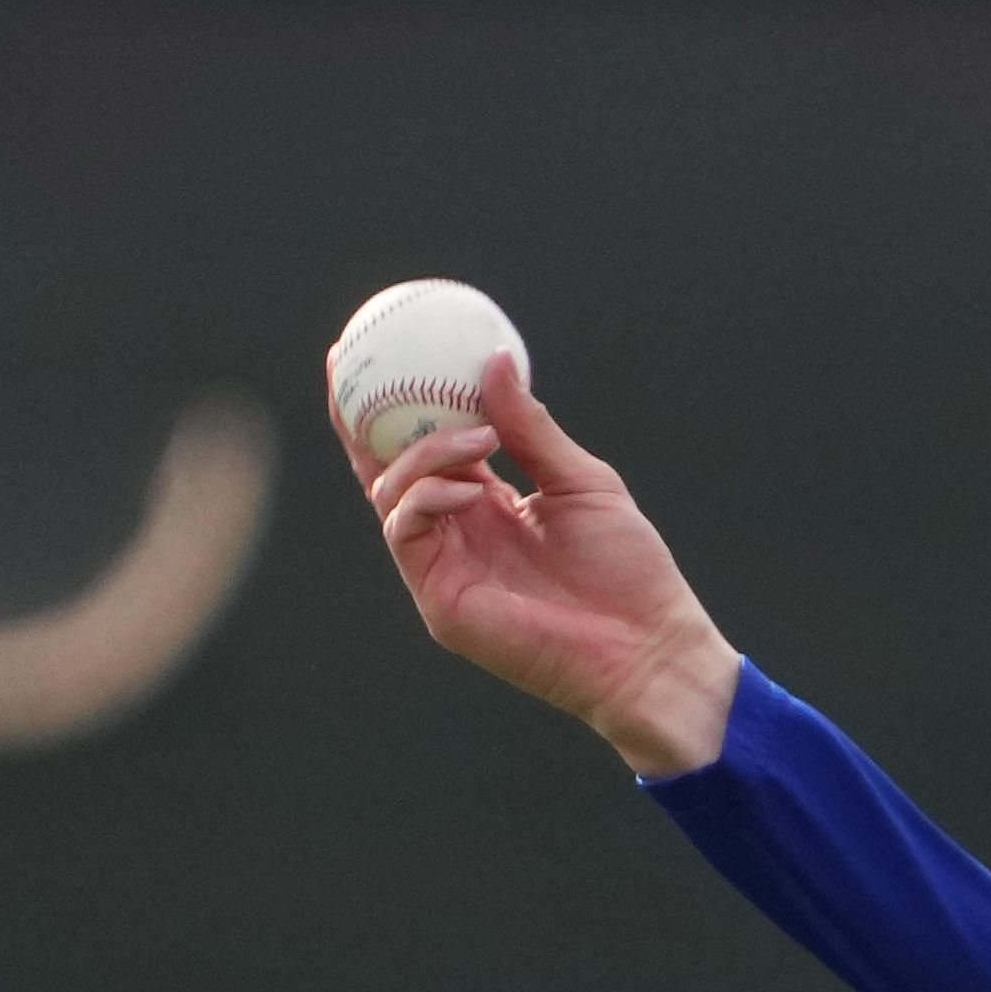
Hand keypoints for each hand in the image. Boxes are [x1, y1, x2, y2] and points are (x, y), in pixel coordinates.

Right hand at [360, 353, 747, 779]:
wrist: (644, 645)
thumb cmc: (626, 568)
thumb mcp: (580, 480)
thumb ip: (531, 428)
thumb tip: (495, 358)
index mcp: (488, 502)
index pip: (427, 446)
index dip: (396, 402)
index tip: (380, 346)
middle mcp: (456, 531)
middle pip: (384, 468)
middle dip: (357, 416)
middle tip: (346, 361)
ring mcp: (442, 567)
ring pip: (390, 493)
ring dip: (423, 453)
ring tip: (475, 436)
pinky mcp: (439, 600)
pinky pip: (406, 531)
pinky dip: (429, 497)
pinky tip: (472, 487)